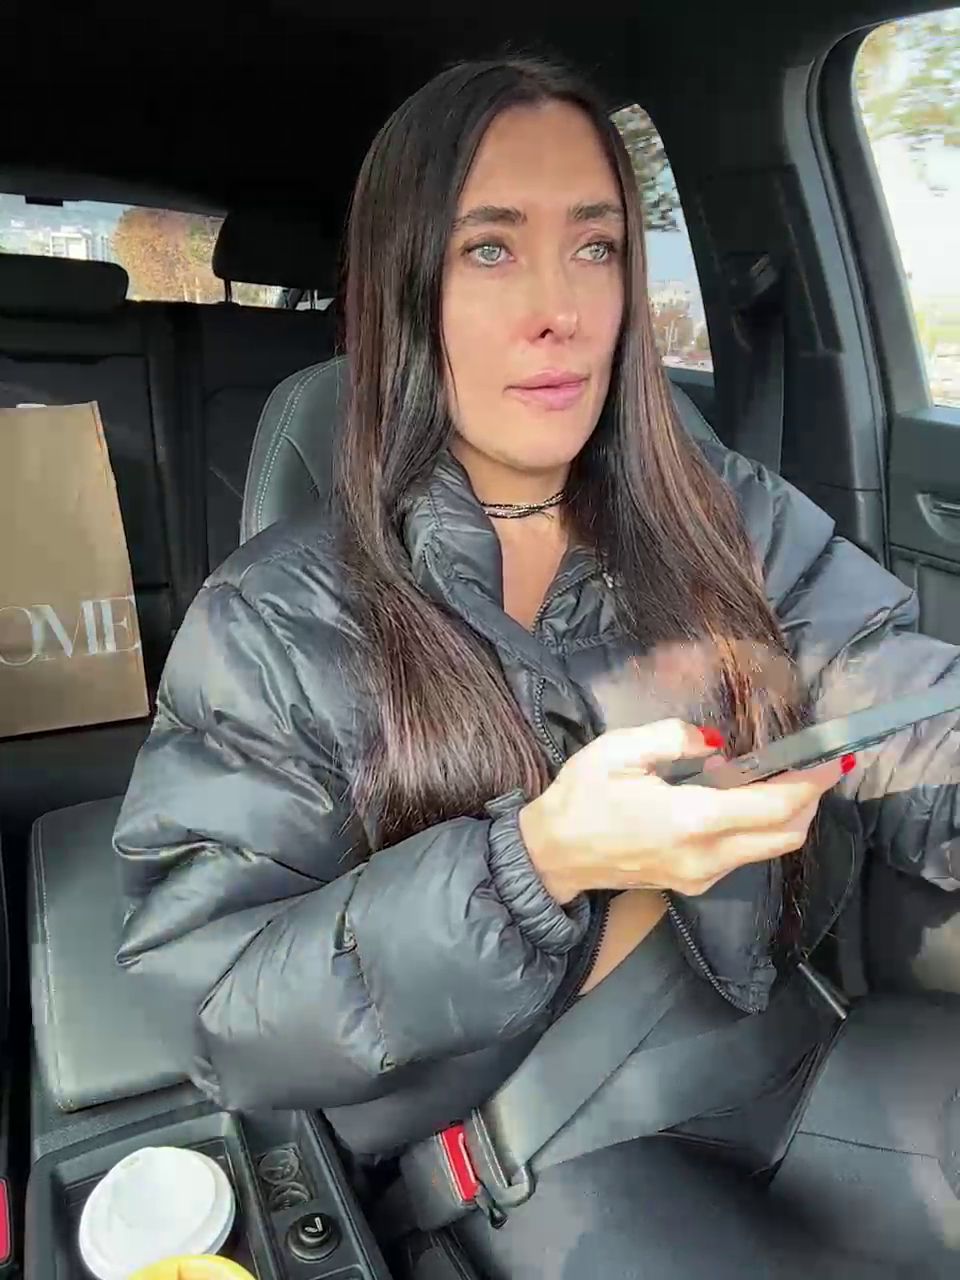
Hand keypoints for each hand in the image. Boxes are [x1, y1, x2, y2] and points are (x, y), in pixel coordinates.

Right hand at [519, 719, 845, 903]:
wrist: (553, 855)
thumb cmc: (580, 798)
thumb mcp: (615, 751)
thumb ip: (670, 738)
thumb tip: (715, 743)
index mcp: (688, 820)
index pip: (772, 806)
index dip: (811, 783)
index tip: (835, 759)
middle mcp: (705, 856)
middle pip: (785, 835)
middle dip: (810, 800)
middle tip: (818, 766)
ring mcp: (701, 875)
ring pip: (769, 849)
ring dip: (788, 816)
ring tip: (788, 778)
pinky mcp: (695, 882)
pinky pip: (745, 855)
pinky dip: (762, 829)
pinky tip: (748, 800)